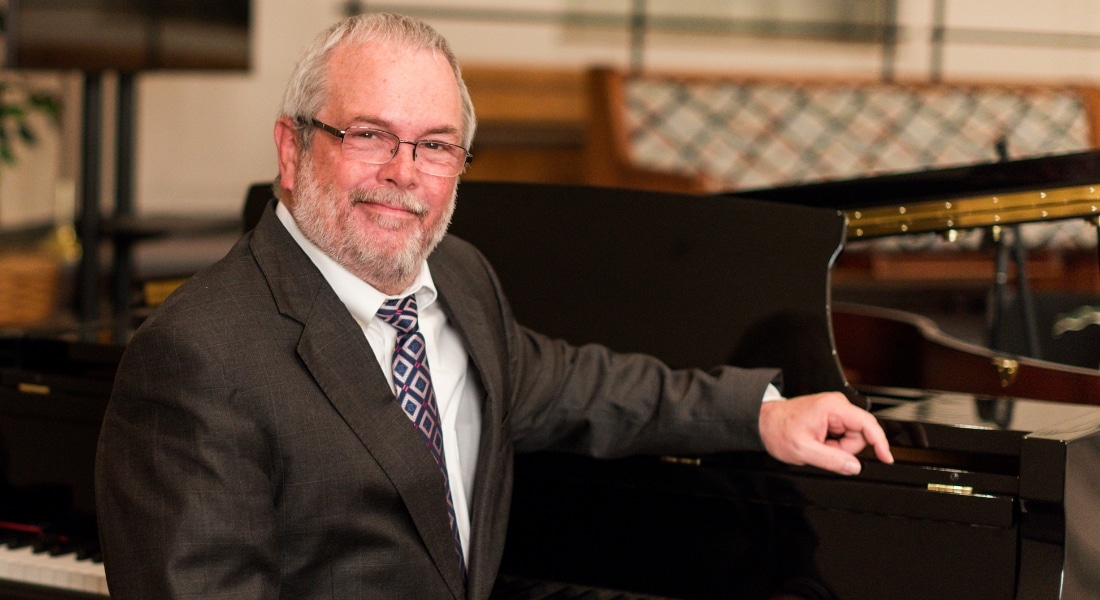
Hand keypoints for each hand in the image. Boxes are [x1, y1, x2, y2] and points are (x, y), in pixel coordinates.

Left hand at [758, 392, 893, 474]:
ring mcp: (835, 411)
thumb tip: (854, 467)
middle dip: (845, 449)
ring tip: (817, 445)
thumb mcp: (804, 450)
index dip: (880, 442)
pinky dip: (834, 445)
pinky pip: (844, 437)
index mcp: (832, 407)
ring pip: (852, 438)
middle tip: (822, 449)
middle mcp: (837, 405)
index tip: (886, 457)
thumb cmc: (778, 429)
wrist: (765, 421)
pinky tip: (819, 442)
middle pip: (860, 434)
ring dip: (838, 448)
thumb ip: (832, 460)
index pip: (868, 424)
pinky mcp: (833, 417)